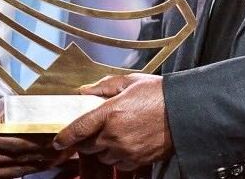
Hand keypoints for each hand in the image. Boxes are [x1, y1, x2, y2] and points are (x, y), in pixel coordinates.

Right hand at [0, 102, 64, 177]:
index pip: (16, 141)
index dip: (39, 140)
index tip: (57, 134)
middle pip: (21, 160)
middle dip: (47, 156)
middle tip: (69, 149)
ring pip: (14, 173)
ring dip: (38, 168)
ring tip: (58, 162)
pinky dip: (18, 176)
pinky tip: (29, 172)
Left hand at [53, 74, 171, 171]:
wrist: (185, 111)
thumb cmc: (158, 94)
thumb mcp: (130, 81)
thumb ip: (104, 86)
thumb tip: (85, 90)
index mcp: (110, 112)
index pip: (79, 128)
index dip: (65, 136)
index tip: (58, 141)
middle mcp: (115, 135)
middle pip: (88, 146)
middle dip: (87, 140)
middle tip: (94, 131)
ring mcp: (126, 150)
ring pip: (103, 157)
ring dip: (103, 149)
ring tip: (114, 135)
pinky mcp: (137, 160)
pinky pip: (119, 164)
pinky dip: (118, 157)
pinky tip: (126, 144)